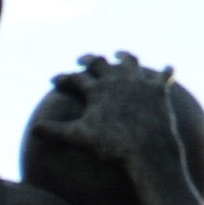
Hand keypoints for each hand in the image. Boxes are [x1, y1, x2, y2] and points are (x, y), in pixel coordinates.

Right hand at [34, 51, 182, 166]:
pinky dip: (166, 72)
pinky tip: (169, 68)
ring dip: (124, 57)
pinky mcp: (159, 91)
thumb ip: (55, 131)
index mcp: (97, 89)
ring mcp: (140, 83)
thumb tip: (34, 130)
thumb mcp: (78, 137)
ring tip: (120, 55)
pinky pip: (164, 76)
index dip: (63, 78)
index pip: (75, 78)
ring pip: (131, 62)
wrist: (147, 149)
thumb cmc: (111, 145)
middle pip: (101, 62)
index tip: (54, 80)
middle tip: (83, 60)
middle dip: (89, 59)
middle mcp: (117, 80)